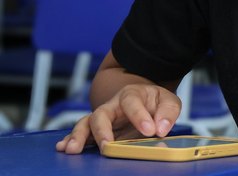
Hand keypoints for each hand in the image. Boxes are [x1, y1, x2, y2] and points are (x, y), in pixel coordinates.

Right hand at [55, 83, 180, 153]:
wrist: (147, 101)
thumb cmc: (156, 101)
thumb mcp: (168, 101)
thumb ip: (168, 112)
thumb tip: (160, 128)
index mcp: (131, 94)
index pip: (131, 102)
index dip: (139, 116)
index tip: (150, 131)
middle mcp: (113, 105)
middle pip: (101, 113)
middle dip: (102, 130)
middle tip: (107, 145)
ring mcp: (103, 118)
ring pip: (86, 124)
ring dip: (78, 136)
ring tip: (72, 149)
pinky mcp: (98, 130)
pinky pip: (82, 133)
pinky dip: (70, 139)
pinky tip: (63, 147)